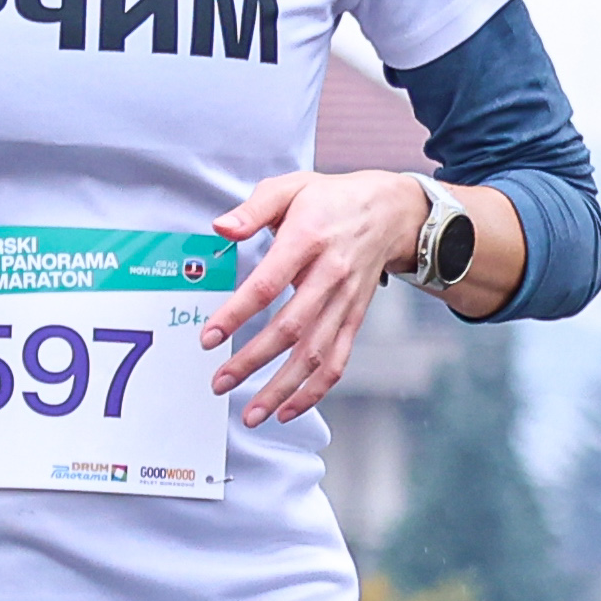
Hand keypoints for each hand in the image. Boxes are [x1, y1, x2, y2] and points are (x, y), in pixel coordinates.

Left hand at [201, 168, 430, 424]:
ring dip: (282, 388)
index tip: (208, 338)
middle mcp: (329, 276)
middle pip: (290, 328)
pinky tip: (288, 410)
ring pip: (314, 354)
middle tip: (219, 383)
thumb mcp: (292, 186)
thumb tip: (221, 228)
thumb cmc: (333, 199)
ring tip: (252, 414)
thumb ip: (253, 208)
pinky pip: (337, 362)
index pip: (266, 285)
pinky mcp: (354, 319)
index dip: (236, 314)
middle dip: (252, 361)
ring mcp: (345, 302)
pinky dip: (314, 391)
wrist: (391, 211)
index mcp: (307, 240)